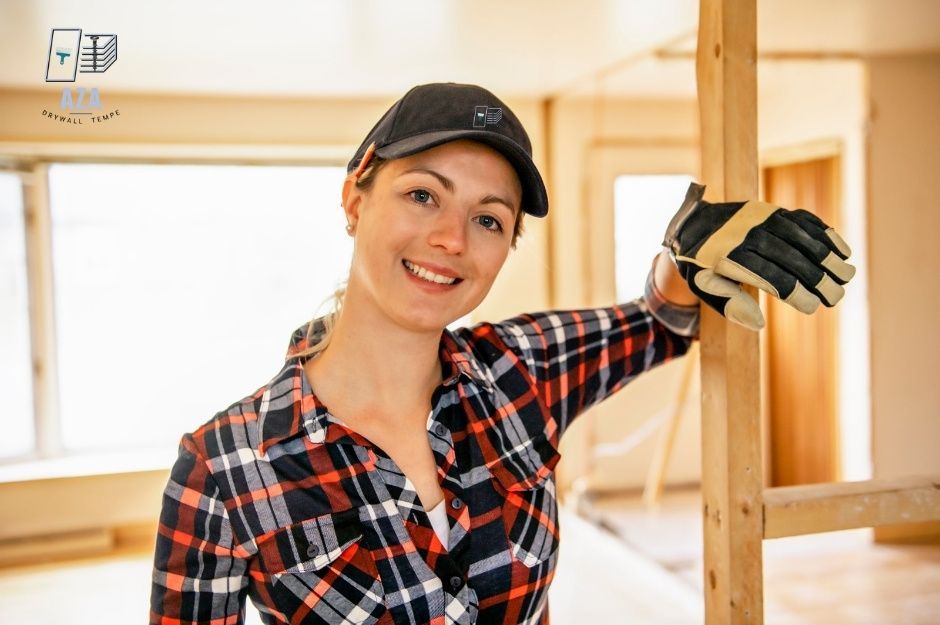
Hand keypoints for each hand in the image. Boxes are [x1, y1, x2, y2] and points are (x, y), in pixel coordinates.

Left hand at [662, 182, 855, 330]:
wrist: (692, 224)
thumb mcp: (704, 287)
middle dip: (817, 278)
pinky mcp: (770, 209)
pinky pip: (802, 219)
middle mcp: (747, 234)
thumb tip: (759, 324)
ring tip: (847, 275)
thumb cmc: (702, 265)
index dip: (793, 292)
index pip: (769, 277)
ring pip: (801, 236)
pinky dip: (824, 233)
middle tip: (837, 297)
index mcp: (728, 257)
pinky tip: (842, 250)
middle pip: (789, 257)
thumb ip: (729, 304)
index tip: (813, 307)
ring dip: (827, 255)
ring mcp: (761, 218)